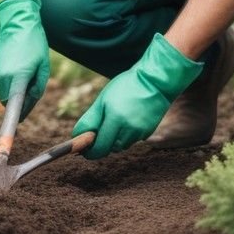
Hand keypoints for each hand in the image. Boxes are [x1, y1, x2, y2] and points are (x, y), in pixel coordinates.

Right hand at [0, 0, 49, 118]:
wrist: (17, 24)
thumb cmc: (34, 45)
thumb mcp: (43, 68)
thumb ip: (36, 91)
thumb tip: (25, 110)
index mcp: (18, 78)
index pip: (14, 108)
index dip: (10, 129)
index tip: (5, 145)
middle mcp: (3, 79)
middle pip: (12, 104)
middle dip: (23, 101)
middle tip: (33, 81)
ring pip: (6, 97)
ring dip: (16, 93)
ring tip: (26, 70)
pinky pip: (2, 88)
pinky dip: (10, 86)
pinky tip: (18, 68)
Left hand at [72, 34, 203, 158]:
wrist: (155, 81)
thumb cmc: (126, 86)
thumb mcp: (104, 99)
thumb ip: (91, 120)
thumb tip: (78, 137)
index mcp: (115, 119)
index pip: (100, 148)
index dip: (90, 151)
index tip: (84, 149)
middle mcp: (129, 129)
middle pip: (110, 149)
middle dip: (102, 143)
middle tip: (98, 130)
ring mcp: (140, 133)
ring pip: (121, 146)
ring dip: (114, 139)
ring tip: (116, 119)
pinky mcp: (148, 132)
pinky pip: (132, 140)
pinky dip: (126, 135)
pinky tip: (128, 119)